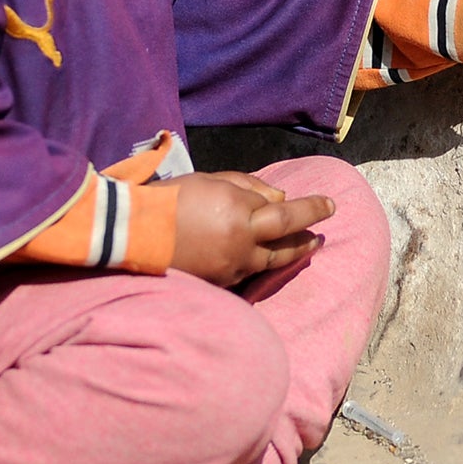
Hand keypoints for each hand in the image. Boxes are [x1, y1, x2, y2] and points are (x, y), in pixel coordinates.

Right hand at [170, 172, 333, 285]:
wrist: (132, 234)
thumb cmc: (171, 198)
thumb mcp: (211, 180)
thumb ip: (250, 187)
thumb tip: (281, 200)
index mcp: (239, 214)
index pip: (287, 214)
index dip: (311, 209)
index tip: (331, 205)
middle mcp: (240, 245)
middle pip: (285, 245)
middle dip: (307, 237)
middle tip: (322, 233)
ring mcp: (230, 268)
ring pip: (270, 263)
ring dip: (291, 254)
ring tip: (306, 247)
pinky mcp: (218, 283)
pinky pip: (248, 272)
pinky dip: (260, 263)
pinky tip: (265, 258)